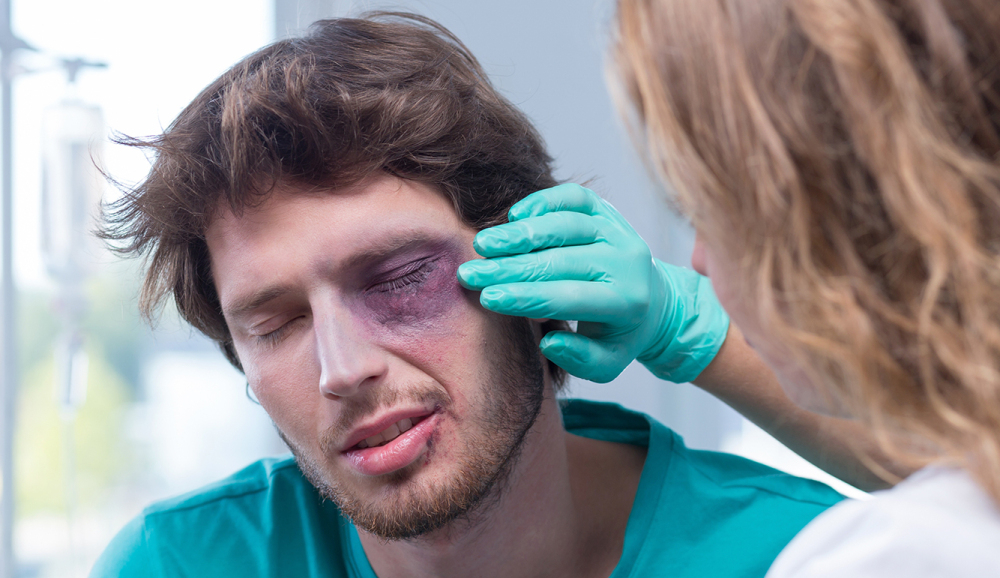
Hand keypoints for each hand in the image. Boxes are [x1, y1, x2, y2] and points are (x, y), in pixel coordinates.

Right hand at [457, 183, 729, 383]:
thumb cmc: (618, 336)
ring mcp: (618, 231)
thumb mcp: (607, 364)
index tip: (487, 298)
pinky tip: (515, 216)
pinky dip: (544, 202)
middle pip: (560, 260)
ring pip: (566, 224)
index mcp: (627, 302)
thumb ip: (581, 359)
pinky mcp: (608, 211)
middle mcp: (627, 261)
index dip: (525, 296)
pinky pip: (575, 198)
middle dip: (510, 267)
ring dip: (521, 234)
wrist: (654, 302)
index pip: (568, 296)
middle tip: (471, 273)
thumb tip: (550, 341)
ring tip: (484, 244)